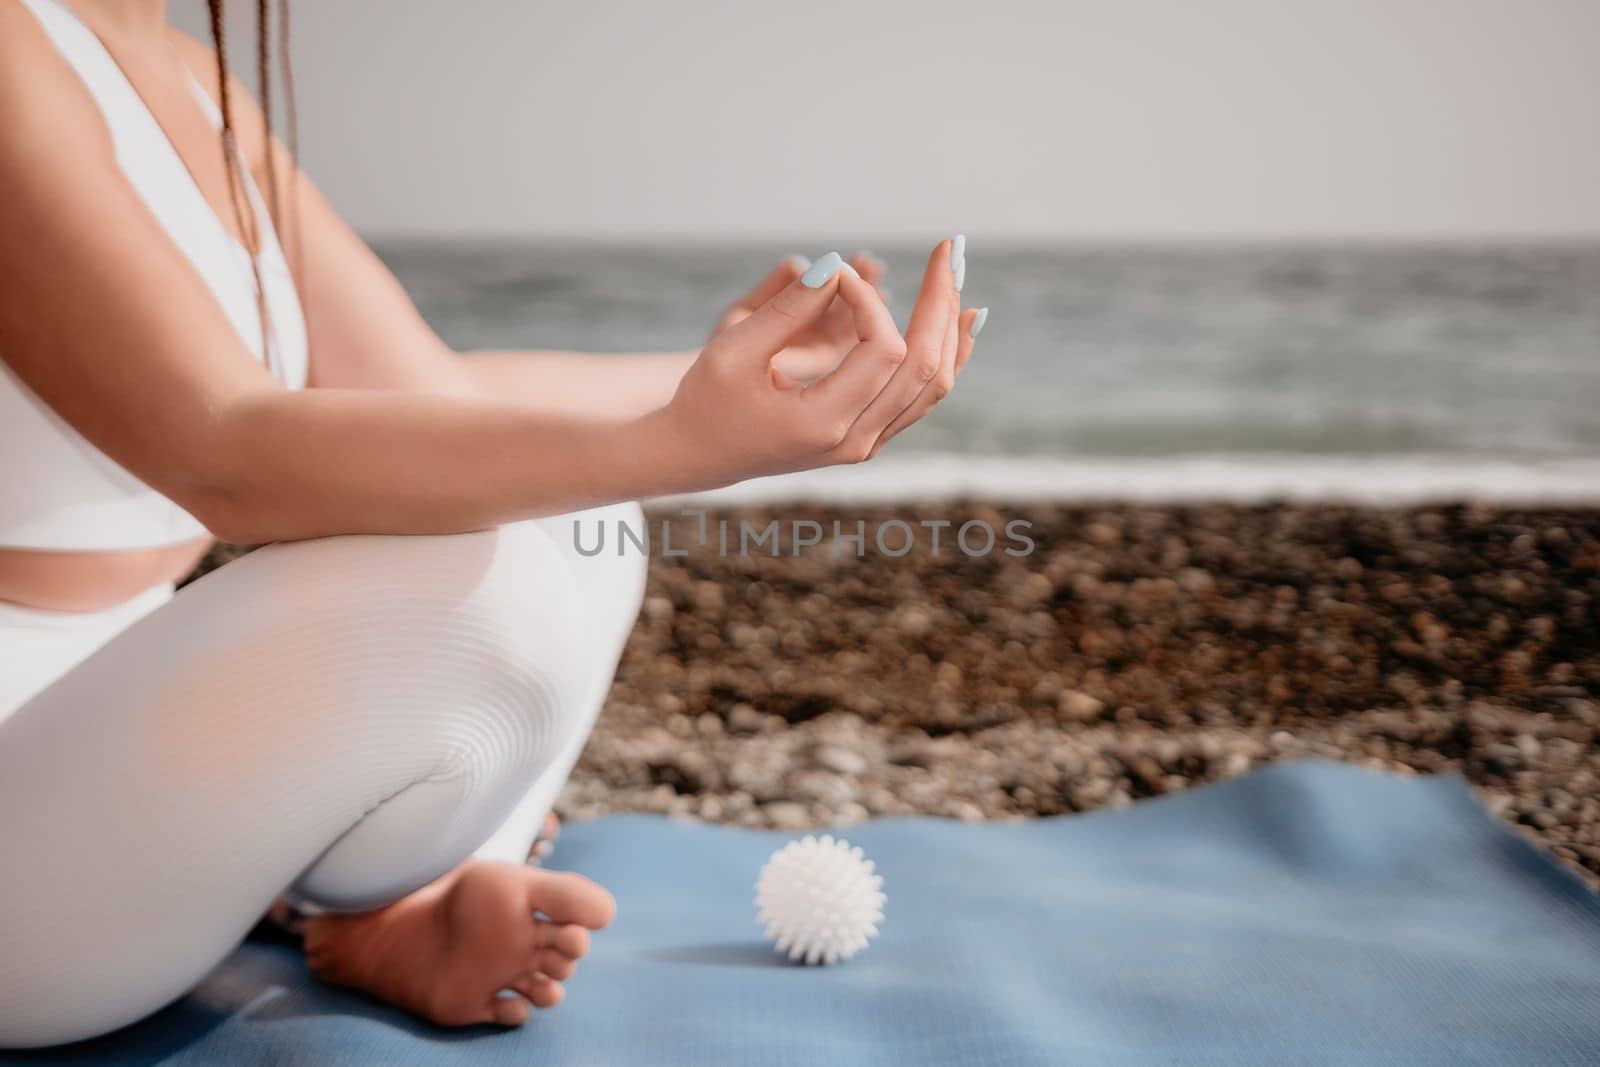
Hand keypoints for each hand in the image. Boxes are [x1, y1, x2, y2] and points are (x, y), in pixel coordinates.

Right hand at [657, 239, 982, 490]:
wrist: (701, 452)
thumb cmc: (707, 398)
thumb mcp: (733, 350)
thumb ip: (786, 309)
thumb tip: (837, 264)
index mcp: (822, 423)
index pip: (882, 350)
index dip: (870, 299)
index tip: (836, 273)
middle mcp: (855, 441)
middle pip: (924, 366)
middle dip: (939, 300)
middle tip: (951, 246)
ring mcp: (867, 444)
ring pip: (933, 384)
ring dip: (950, 326)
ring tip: (960, 274)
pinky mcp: (869, 436)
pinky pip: (923, 396)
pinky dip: (946, 355)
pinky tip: (962, 320)